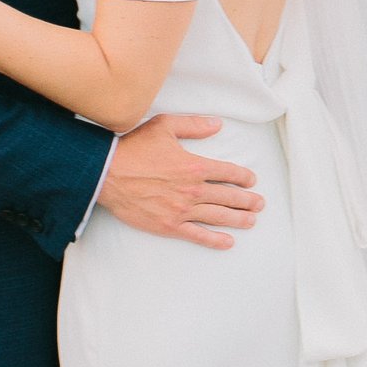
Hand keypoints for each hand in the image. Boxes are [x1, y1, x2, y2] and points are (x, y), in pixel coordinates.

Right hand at [98, 112, 263, 250]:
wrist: (107, 173)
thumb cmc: (134, 147)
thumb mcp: (165, 125)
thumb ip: (194, 125)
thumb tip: (217, 124)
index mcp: (194, 165)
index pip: (228, 172)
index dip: (243, 177)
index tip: (251, 181)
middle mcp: (192, 190)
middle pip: (228, 196)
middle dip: (247, 201)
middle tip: (259, 204)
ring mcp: (182, 210)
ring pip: (218, 216)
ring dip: (238, 219)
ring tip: (251, 221)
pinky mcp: (169, 225)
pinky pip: (198, 235)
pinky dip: (215, 239)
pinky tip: (228, 241)